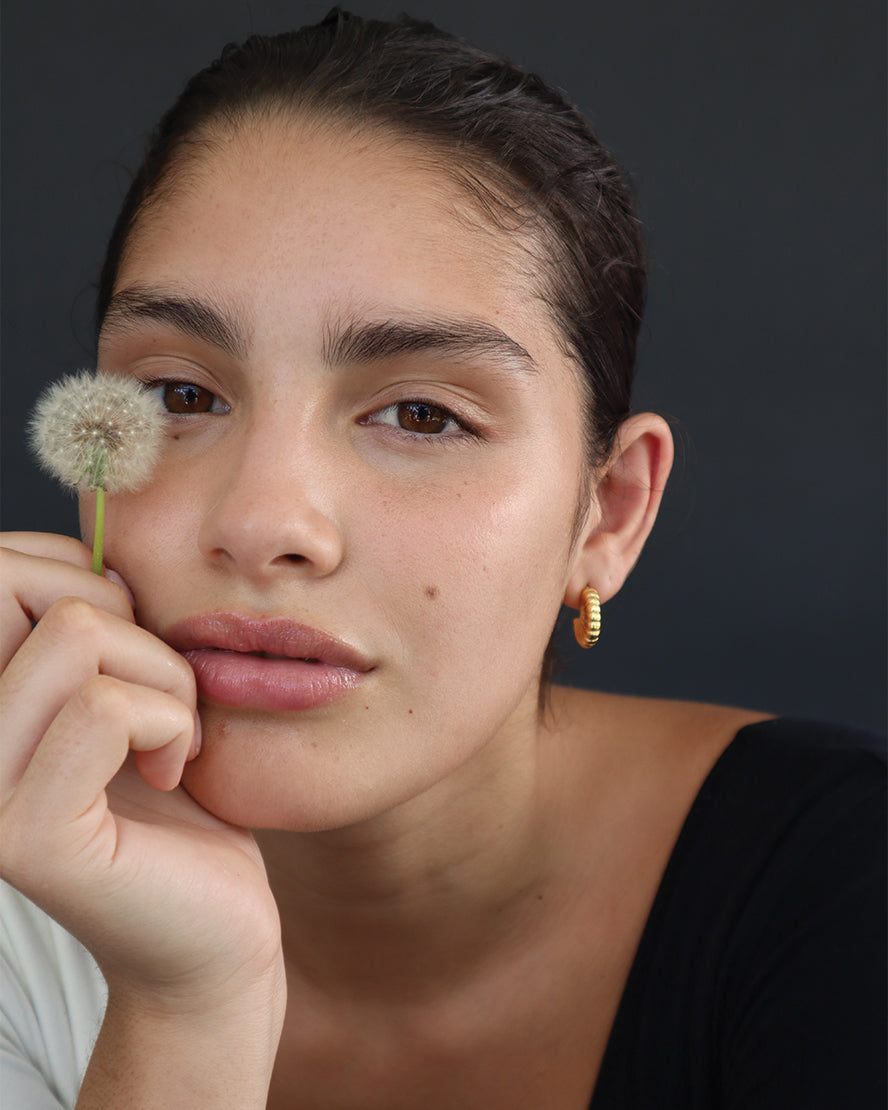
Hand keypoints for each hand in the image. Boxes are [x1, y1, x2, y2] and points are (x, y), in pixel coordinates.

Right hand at [0, 533, 283, 1026]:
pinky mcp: (26, 835)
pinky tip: (172, 771)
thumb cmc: (176, 795)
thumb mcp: (131, 682)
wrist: (213, 925)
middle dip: (125, 616)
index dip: (83, 576)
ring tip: (172, 735)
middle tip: (160, 689)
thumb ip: (91, 621)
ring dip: (164, 674)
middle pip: (15, 577)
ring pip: (75, 632)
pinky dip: (170, 721)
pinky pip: (106, 707)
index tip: (130, 648)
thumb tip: (99, 555)